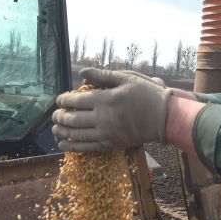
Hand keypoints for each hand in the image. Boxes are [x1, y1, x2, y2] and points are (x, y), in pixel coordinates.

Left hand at [52, 70, 172, 151]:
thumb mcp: (127, 78)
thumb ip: (103, 76)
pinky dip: (73, 147)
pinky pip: (87, 147)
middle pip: (72, 119)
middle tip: (55, 115)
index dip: (63, 100)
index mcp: (105, 99)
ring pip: (77, 135)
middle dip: (60, 117)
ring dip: (62, 132)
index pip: (75, 100)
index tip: (59, 100)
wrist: (165, 118)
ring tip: (55, 129)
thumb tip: (82, 72)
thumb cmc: (147, 94)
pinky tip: (64, 145)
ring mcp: (106, 133)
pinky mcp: (111, 144)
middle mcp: (102, 117)